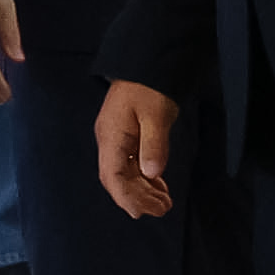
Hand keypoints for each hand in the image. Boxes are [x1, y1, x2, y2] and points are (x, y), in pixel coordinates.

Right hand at [95, 78, 178, 220]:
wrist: (145, 63)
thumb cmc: (150, 87)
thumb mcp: (156, 114)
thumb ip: (154, 144)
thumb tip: (152, 173)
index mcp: (111, 136)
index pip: (112, 175)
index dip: (126, 196)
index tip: (143, 212)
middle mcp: (109, 140)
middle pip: (117, 178)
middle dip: (137, 197)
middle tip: (163, 210)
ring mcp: (116, 139)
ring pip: (125, 173)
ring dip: (143, 190)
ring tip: (164, 203)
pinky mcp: (126, 136)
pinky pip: (131, 164)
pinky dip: (144, 178)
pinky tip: (159, 185)